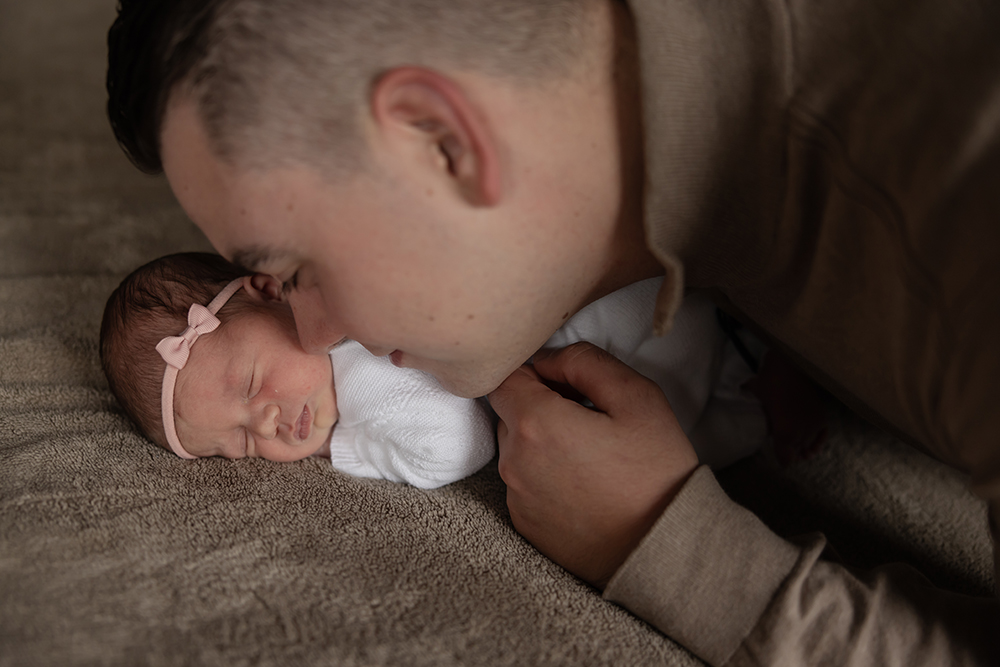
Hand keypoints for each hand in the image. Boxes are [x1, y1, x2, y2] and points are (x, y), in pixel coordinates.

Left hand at [488, 342, 698, 588]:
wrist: (664, 549)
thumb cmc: (655, 471)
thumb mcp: (636, 396)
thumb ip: (585, 361)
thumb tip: (548, 359)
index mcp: (535, 424)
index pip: (505, 378)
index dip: (535, 374)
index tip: (569, 387)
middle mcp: (513, 462)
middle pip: (509, 414)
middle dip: (539, 408)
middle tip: (589, 421)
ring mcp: (516, 498)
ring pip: (516, 450)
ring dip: (542, 444)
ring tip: (590, 456)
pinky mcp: (524, 526)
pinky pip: (524, 485)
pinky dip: (545, 478)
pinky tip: (584, 486)